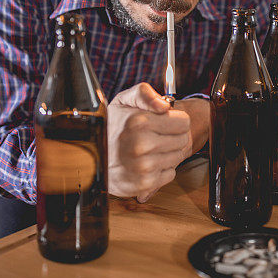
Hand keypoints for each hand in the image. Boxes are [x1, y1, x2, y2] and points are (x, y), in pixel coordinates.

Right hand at [107, 83, 192, 201]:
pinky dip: (162, 170)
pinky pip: (170, 174)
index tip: (163, 122)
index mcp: (139, 122)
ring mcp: (144, 166)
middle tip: (155, 136)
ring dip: (167, 153)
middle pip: (183, 140)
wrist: (93, 158)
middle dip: (172, 136)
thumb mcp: (123, 102)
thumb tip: (165, 106)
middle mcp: (142, 145)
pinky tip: (146, 164)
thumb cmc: (112, 128)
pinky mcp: (145, 184)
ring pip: (178, 157)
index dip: (175, 121)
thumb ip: (144, 94)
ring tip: (149, 150)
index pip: (183, 122)